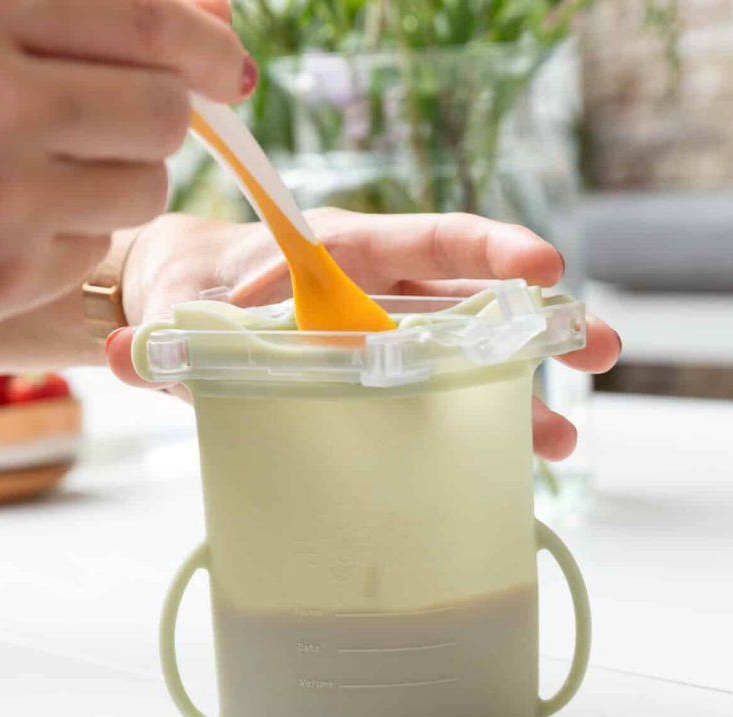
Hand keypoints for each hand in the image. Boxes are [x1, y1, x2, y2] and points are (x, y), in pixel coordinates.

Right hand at [0, 0, 254, 337]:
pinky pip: (94, 248)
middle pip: (166, 113)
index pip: (149, 22)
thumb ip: (81, 9)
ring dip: (118, 179)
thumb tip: (216, 19)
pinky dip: (69, 235)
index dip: (207, 47)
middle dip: (163, 118)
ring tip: (38, 171)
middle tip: (122, 121)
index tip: (227, 68)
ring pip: (144, 188)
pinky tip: (2, 221)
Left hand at [107, 209, 620, 460]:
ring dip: (520, 394)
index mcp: (340, 257)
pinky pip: (436, 398)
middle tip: (603, 346)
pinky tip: (505, 459)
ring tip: (562, 437)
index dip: (489, 251)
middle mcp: (377, 294)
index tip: (545, 269)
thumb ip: (162, 334)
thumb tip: (128, 357)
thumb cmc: (185, 290)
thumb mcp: (176, 309)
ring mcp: (383, 338)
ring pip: (468, 358)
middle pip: (475, 302)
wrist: (182, 303)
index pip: (428, 242)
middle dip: (544, 324)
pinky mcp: (376, 379)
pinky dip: (472, 425)